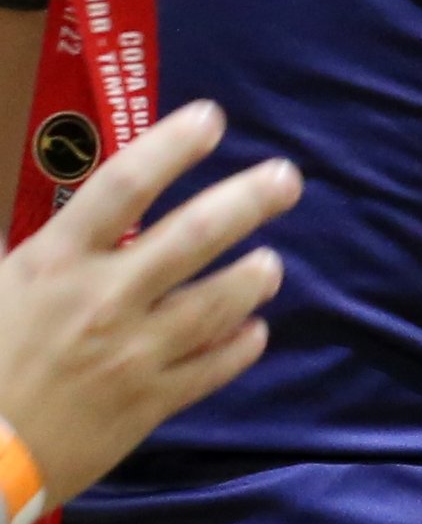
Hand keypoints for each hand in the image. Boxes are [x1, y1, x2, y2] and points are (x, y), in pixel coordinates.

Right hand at [0, 100, 298, 506]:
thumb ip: (33, 254)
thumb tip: (74, 221)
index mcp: (53, 263)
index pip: (122, 186)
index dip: (170, 147)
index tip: (210, 118)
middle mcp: (104, 299)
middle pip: (192, 237)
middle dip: (247, 202)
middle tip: (287, 179)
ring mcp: (132, 353)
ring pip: (216, 304)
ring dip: (252, 278)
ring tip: (270, 264)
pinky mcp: (147, 404)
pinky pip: (211, 369)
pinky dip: (239, 347)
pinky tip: (255, 332)